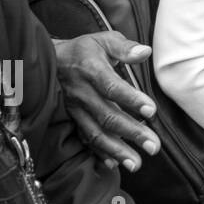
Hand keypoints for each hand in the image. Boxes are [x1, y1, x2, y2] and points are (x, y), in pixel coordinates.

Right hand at [53, 33, 160, 171]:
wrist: (50, 61)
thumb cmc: (84, 49)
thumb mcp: (103, 40)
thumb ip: (125, 47)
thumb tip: (145, 52)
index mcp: (91, 70)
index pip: (112, 87)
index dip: (131, 99)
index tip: (151, 111)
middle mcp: (82, 93)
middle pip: (107, 115)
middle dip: (131, 133)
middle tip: (153, 146)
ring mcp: (76, 109)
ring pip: (96, 132)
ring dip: (117, 150)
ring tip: (136, 163)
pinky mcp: (73, 119)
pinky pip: (85, 138)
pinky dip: (99, 152)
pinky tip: (114, 163)